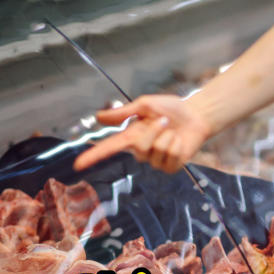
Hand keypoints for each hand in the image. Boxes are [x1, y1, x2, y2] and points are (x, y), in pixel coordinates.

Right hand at [74, 95, 212, 173]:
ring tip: (172, 130)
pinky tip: (179, 142)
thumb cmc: (170, 109)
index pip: (109, 148)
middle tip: (164, 121)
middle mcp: (141, 151)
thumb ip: (124, 113)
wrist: (195, 115)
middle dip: (154, 131)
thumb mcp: (145, 105)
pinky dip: (177, 146)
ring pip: (156, 152)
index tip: (78, 164)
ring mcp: (156, 162)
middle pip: (140, 148)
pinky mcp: (170, 168)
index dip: (93, 156)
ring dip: (167, 137)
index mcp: (131, 136)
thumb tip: (99, 117)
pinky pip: (170, 158)